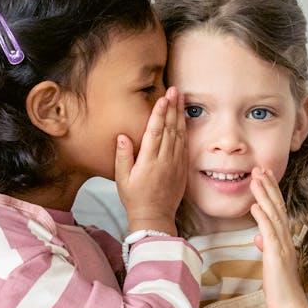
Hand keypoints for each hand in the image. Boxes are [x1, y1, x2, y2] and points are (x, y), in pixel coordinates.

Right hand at [115, 87, 186, 235]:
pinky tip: (184, 120)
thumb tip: (122, 136)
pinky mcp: (182, 168)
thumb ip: (123, 156)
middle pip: (171, 128)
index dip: (159, 113)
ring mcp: (175, 163)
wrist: (154, 217)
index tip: (163, 98)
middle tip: (175, 89)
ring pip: (180, 134)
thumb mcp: (122, 179)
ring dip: (180, 115)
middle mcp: (165, 160)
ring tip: (181, 98)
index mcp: (149, 161)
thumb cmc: (135, 198)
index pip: (155, 131)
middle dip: (173, 107)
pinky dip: (185, 130)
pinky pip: (184, 145)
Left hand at [249, 167, 307, 307]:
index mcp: (284, 239)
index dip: (271, 191)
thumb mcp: (271, 263)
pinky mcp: (277, 256)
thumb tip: (259, 237)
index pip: (277, 210)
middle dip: (268, 186)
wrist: (289, 307)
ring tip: (256, 178)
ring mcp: (282, 246)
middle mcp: (285, 239)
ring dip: (264, 195)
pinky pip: (270, 233)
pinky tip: (255, 206)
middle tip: (260, 167)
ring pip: (274, 215)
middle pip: (277, 206)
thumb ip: (267, 247)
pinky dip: (262, 218)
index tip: (264, 175)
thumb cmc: (279, 287)